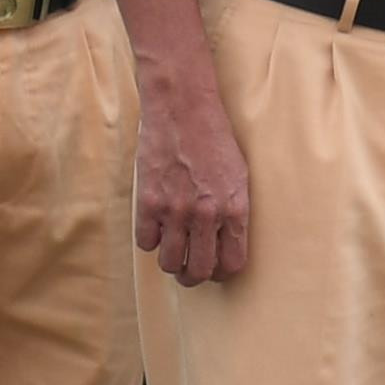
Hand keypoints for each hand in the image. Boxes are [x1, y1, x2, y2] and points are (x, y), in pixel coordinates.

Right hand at [131, 61, 253, 287]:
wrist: (182, 109)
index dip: (222, 271)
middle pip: (198, 271)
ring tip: (172, 251)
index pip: (231, 264)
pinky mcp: (148, 202)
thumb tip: (225, 241)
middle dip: (194, 276)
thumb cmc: (214, 138)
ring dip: (171, 262)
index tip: (215, 266)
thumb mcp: (239, 175)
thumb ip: (233, 211)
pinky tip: (156, 227)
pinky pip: (145, 242)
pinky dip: (150, 240)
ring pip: (169, 263)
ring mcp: (175, 210)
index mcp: (234, 209)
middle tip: (190, 269)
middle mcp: (206, 215)